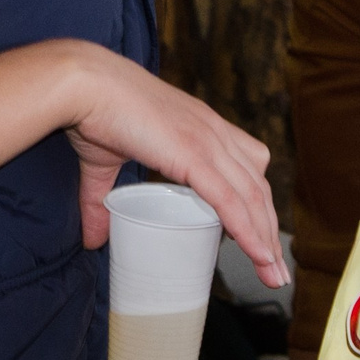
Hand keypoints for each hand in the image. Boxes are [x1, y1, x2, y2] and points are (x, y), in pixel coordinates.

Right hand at [60, 44, 287, 289]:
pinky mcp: (193, 154)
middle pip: (259, 186)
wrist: (84, 83)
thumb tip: (92, 240)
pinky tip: (259, 255)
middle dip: (271, 230)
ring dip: (267, 239)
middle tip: (275, 270)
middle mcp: (213, 131)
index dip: (259, 200)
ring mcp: (207, 141)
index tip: (262, 236)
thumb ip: (100, 200)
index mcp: (200, 125)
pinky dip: (248, 230)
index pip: (250, 163)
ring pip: (252, 197)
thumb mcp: (104, 163)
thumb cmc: (92, 112)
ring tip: (274, 275)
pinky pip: (230, 200)